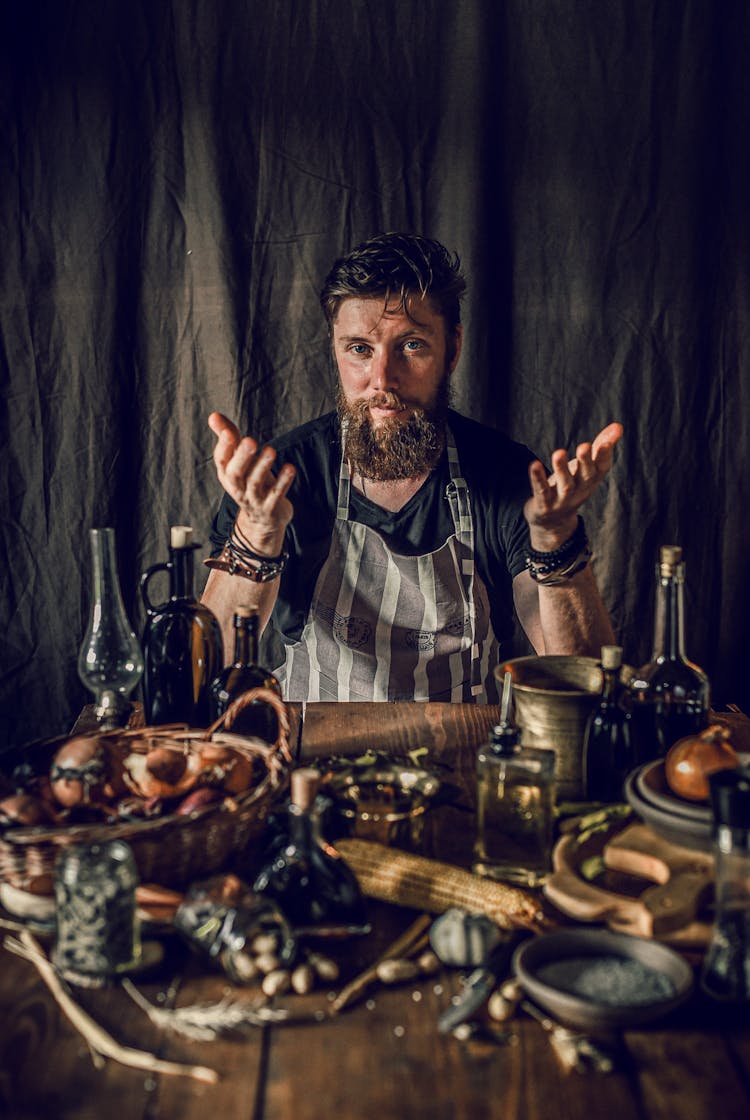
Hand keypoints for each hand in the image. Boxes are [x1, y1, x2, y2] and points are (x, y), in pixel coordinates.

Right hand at [208, 412, 295, 552]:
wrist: (263, 520)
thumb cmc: (249, 482)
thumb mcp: (238, 461)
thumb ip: (229, 438)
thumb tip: (213, 416)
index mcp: (227, 474)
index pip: (221, 460)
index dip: (224, 446)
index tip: (229, 432)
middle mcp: (237, 487)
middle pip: (235, 473)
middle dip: (242, 456)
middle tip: (250, 440)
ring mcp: (253, 499)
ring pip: (255, 483)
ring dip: (263, 466)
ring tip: (271, 450)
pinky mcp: (270, 508)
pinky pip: (276, 494)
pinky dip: (283, 482)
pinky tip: (290, 468)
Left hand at [524, 422, 622, 550]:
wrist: (553, 523)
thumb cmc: (572, 487)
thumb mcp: (586, 468)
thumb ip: (600, 447)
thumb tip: (618, 426)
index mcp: (591, 480)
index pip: (602, 468)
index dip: (604, 455)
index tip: (605, 442)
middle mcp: (580, 490)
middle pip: (585, 476)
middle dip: (585, 461)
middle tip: (584, 446)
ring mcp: (562, 500)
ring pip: (565, 484)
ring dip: (562, 469)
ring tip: (558, 453)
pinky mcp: (544, 505)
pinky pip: (541, 491)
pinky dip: (538, 479)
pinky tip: (534, 465)